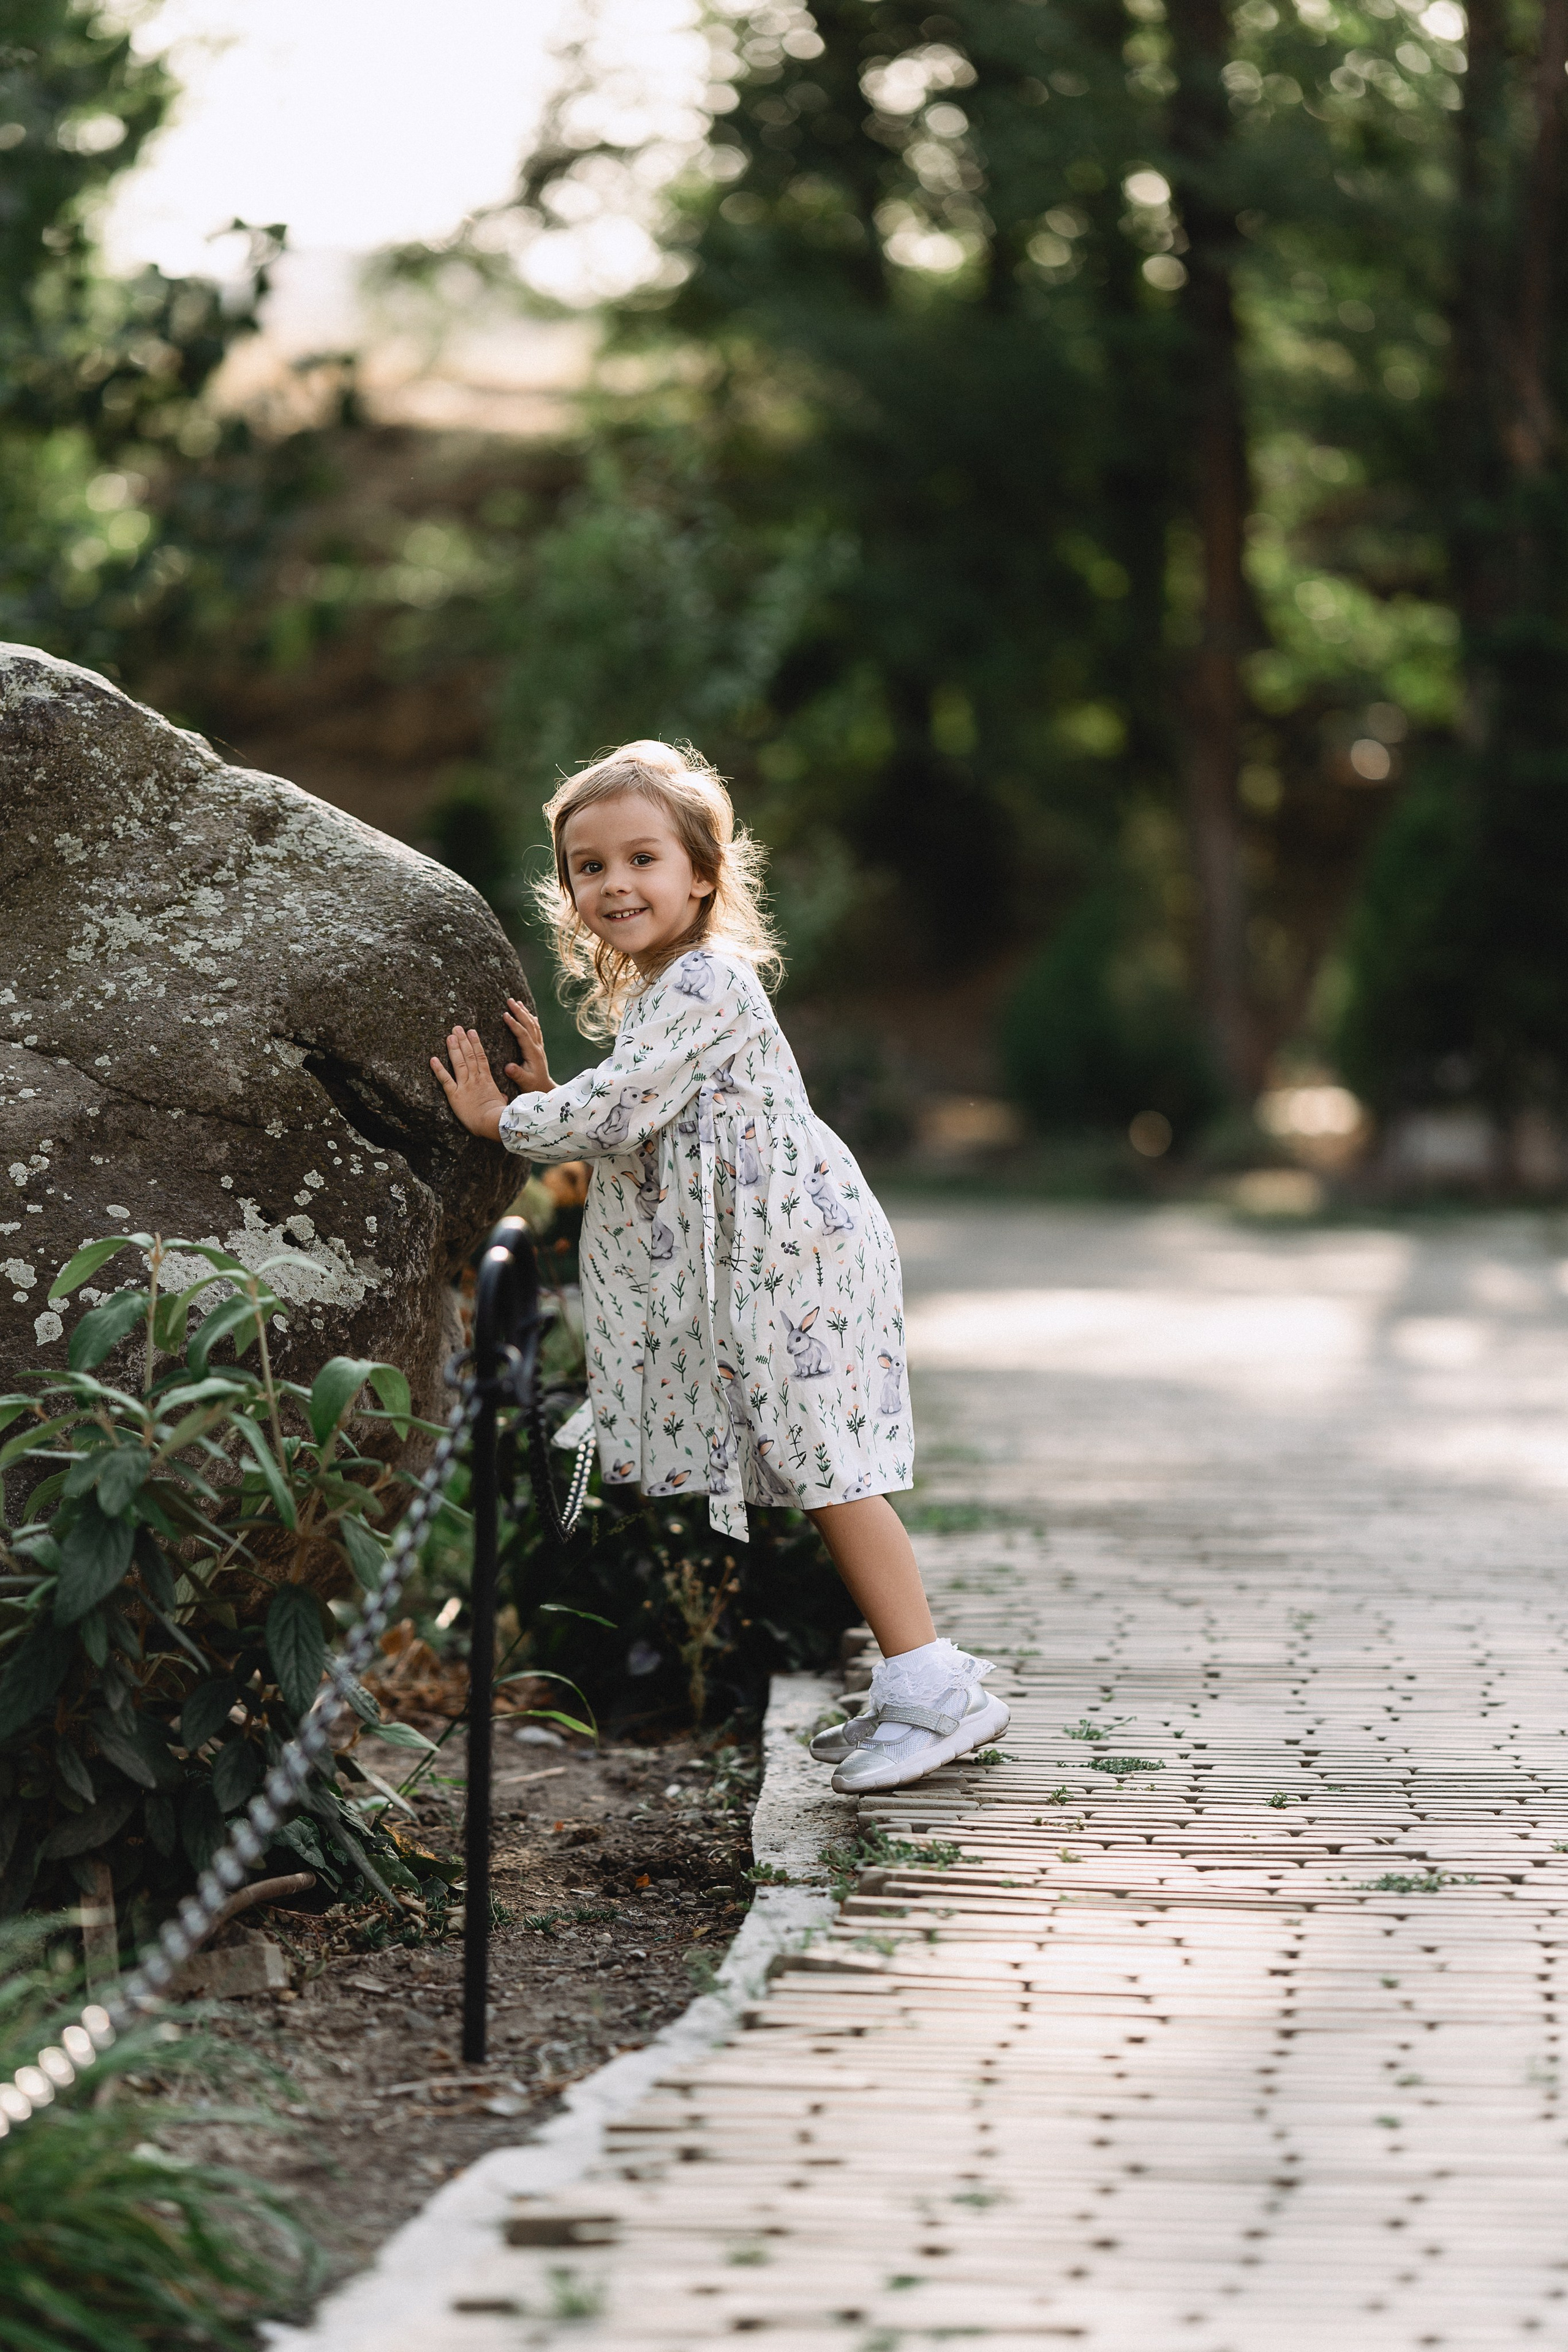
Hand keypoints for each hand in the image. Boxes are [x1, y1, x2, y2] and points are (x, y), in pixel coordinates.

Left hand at [430, 1025, 509, 1140]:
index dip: (476, 1043)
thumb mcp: (501, 1103)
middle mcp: (475, 1079)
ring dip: (453, 1048)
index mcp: (487, 1080)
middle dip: (463, 1041)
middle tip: (457, 1028)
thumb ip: (500, 1097)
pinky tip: (432, 1059)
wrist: (492, 1123)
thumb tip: (503, 1097)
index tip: (472, 1032)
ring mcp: (465, 1085)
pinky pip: (445, 1080)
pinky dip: (438, 1069)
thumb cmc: (498, 1116)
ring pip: (459, 1063)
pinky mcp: (455, 1095)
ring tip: (450, 1036)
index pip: (481, 1057)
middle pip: (469, 1055)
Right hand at [501, 998, 554, 1093]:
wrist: (545, 1088)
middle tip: (510, 1000)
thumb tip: (508, 1067)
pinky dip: (532, 1020)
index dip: (514, 1024)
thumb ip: (516, 1074)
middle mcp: (537, 1047)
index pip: (523, 1034)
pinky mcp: (538, 1048)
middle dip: (519, 1012)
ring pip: (533, 1025)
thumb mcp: (524, 1082)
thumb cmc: (533, 1086)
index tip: (504, 1014)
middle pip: (529, 1025)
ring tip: (517, 1002)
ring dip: (525, 1013)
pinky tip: (530, 1015)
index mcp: (532, 1053)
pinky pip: (536, 1030)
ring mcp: (539, 1046)